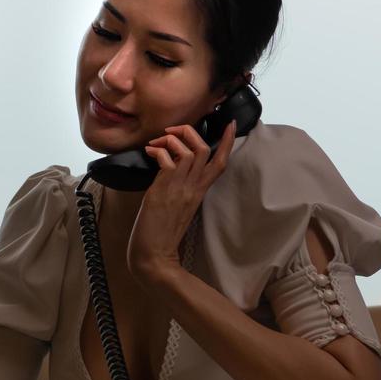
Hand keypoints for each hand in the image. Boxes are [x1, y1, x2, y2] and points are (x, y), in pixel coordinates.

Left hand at [127, 119, 236, 290]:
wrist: (153, 256)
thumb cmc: (160, 232)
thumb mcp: (176, 205)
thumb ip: (179, 185)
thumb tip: (169, 165)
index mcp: (199, 192)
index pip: (220, 163)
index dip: (227, 142)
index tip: (231, 123)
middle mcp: (193, 188)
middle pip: (204, 149)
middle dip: (189, 131)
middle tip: (171, 131)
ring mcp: (180, 188)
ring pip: (189, 150)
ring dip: (171, 139)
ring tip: (155, 144)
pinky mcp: (164, 190)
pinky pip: (168, 160)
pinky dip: (158, 151)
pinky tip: (149, 153)